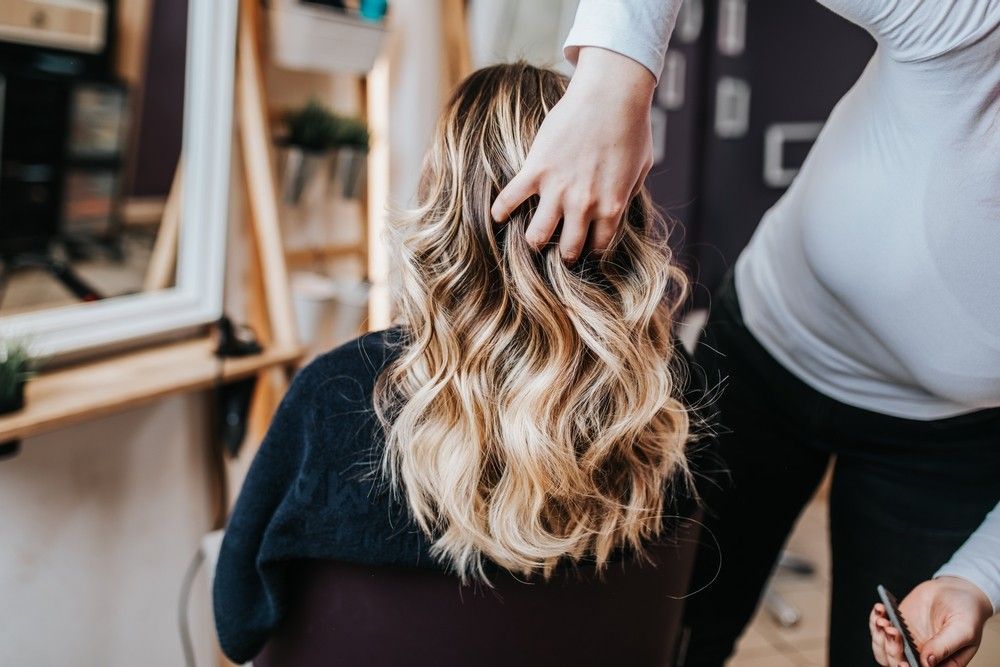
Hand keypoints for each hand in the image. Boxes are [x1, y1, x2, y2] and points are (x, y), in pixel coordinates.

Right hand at [490, 47, 655, 262]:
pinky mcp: (535, 170)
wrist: (611, 93)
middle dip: (564, 252)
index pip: (598, 246)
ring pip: (537, 235)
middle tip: (559, 247)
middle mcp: (584, 205)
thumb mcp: (641, 168)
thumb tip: (618, 207)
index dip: (591, 248)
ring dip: (535, 240)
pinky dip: (501, 211)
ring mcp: (557, 189)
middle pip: (568, 249)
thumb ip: (628, 194)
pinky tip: (498, 216)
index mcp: (612, 207)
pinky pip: (510, 200)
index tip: (585, 244)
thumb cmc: (632, 126)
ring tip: (533, 238)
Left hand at [870, 577, 992, 666]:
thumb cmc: (966, 612)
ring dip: (879, 637)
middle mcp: (921, 657)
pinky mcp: (896, 627)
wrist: (954, 591)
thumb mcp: (963, 629)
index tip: (904, 663)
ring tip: (883, 620)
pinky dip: (874, 621)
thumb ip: (945, 646)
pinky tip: (880, 609)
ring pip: (883, 651)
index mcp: (942, 664)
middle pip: (897, 663)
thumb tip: (927, 663)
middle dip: (892, 650)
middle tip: (894, 631)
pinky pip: (878, 630)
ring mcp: (906, 643)